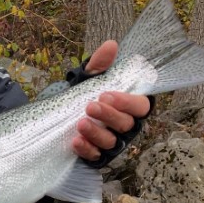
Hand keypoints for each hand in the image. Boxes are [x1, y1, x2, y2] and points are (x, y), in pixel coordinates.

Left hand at [71, 40, 150, 162]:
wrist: (62, 113)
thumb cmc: (85, 93)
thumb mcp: (90, 77)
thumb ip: (100, 64)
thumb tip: (110, 45)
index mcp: (130, 106)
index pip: (141, 107)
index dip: (127, 102)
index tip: (107, 94)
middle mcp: (125, 126)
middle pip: (126, 125)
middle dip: (108, 116)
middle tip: (90, 106)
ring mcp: (112, 142)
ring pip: (111, 142)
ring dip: (96, 133)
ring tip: (80, 123)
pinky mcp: (96, 155)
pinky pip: (95, 156)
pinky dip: (86, 149)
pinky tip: (75, 141)